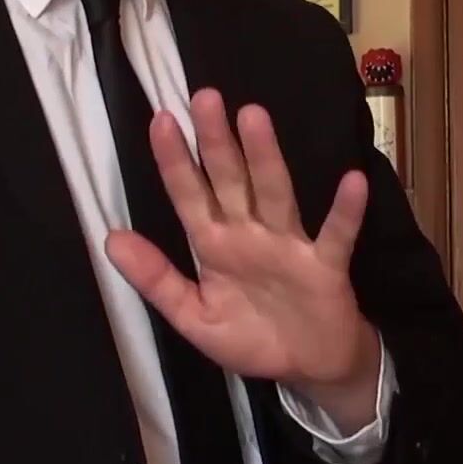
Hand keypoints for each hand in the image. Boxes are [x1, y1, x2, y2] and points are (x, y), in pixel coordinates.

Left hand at [104, 88, 381, 433]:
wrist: (309, 367)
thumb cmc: (251, 336)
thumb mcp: (194, 317)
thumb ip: (156, 279)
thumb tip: (110, 239)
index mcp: (214, 245)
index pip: (189, 195)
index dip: (174, 161)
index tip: (161, 121)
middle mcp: (250, 234)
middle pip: (229, 180)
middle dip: (216, 141)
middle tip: (203, 96)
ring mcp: (289, 245)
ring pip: (274, 193)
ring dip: (265, 157)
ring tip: (254, 117)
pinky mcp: (325, 265)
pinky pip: (336, 234)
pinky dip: (345, 210)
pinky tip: (351, 180)